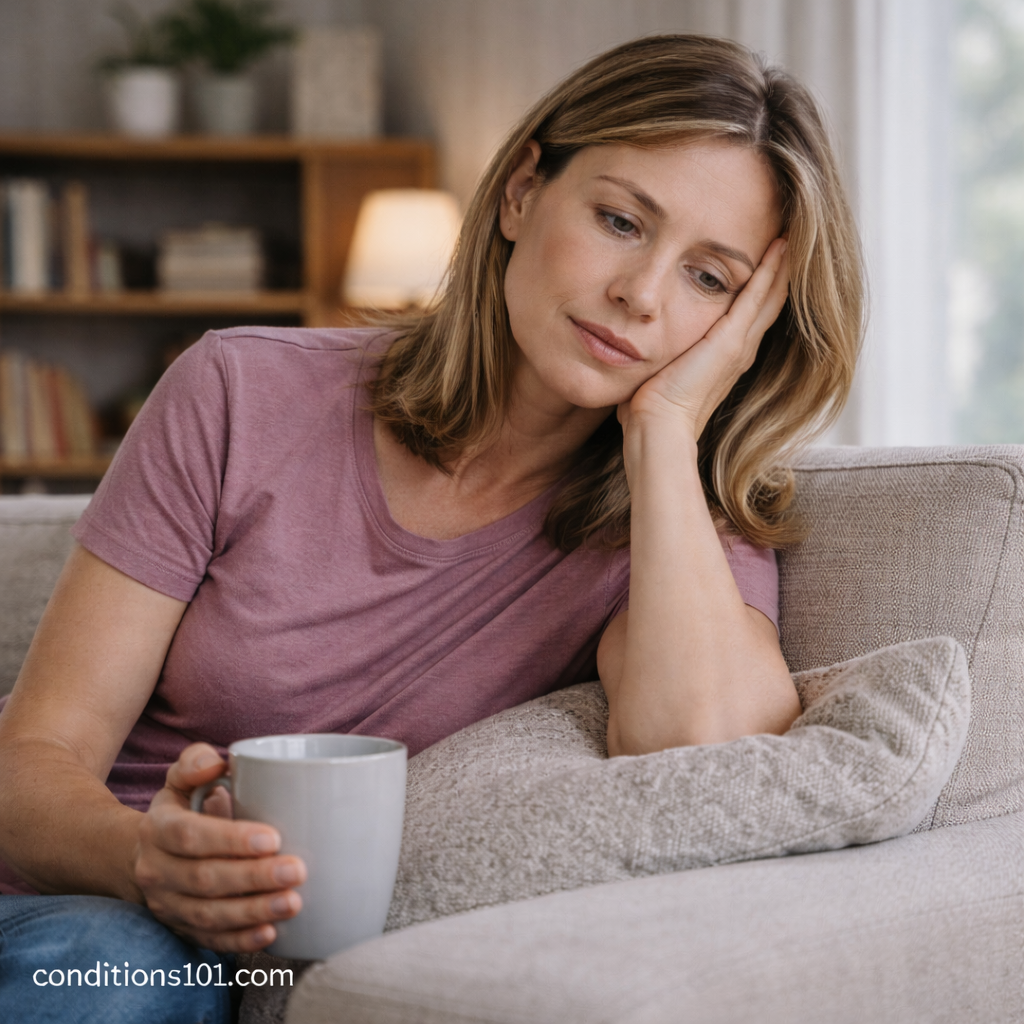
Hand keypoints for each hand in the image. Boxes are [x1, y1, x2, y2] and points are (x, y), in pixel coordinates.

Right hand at [133, 743, 306, 952]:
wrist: (146, 854)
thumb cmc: (181, 809)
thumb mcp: (180, 779)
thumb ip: (195, 763)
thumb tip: (216, 763)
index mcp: (157, 829)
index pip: (190, 836)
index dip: (230, 839)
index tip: (272, 837)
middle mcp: (156, 870)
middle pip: (205, 879)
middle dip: (253, 877)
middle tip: (297, 871)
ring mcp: (167, 904)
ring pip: (208, 914)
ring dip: (253, 911)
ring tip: (292, 902)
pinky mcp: (181, 929)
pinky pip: (209, 940)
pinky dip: (240, 940)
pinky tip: (270, 934)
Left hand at [619, 237, 789, 439]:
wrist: (658, 426)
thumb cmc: (649, 408)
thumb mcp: (655, 370)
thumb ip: (654, 356)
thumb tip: (629, 345)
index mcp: (724, 358)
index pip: (749, 314)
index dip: (761, 287)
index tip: (767, 259)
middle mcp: (740, 350)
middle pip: (769, 302)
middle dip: (780, 270)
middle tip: (791, 238)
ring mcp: (739, 345)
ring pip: (771, 295)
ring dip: (782, 264)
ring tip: (793, 234)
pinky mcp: (731, 340)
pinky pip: (758, 296)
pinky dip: (771, 269)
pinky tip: (781, 244)